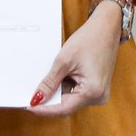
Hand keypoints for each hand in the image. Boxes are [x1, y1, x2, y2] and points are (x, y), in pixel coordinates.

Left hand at [28, 2, 121, 116]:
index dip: (45, 109)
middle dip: (50, 100)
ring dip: (57, 92)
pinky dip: (65, 87)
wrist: (106, 27)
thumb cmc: (89, 39)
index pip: (64, 108)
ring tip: (44, 81)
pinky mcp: (96, 87)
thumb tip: (37, 99)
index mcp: (93, 91)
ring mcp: (99, 93)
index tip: (29, 106)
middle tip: (31, 95)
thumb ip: (50, 82)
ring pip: (71, 99)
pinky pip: (77, 92)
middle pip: (67, 105)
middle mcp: (99, 97)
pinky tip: (58, 77)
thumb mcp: (64, 60)